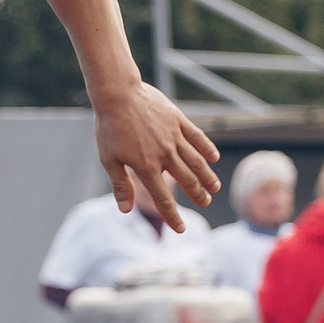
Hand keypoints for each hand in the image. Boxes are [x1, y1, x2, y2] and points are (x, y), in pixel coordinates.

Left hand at [93, 80, 220, 231]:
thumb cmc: (109, 128)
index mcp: (145, 166)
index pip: (162, 198)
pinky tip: (213, 158)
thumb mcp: (109, 159)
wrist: (118, 94)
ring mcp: (174, 137)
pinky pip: (197, 137)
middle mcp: (164, 154)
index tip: (180, 229)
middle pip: (186, 180)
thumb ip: (120, 185)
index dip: (172, 216)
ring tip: (214, 188)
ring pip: (196, 161)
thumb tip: (125, 210)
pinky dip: (206, 148)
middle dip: (198, 195)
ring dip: (207, 176)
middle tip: (205, 203)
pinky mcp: (178, 121)